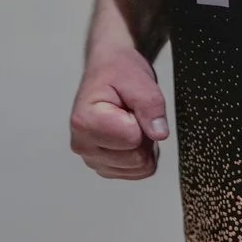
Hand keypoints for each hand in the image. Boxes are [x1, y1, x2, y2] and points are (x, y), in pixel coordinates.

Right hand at [69, 47, 168, 179]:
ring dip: (143, 145)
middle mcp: (83, 145)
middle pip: (137, 159)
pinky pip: (136, 172)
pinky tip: (129, 133)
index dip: (142, 120)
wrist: (108, 68)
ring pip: (138, 168)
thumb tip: (159, 134)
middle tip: (132, 112)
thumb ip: (150, 105)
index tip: (129, 104)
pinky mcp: (103, 165)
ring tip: (130, 121)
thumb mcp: (138, 79)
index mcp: (85, 122)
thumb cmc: (117, 70)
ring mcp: (91, 158)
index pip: (134, 140)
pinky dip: (140, 154)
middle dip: (144, 135)